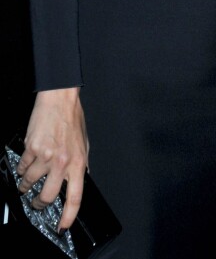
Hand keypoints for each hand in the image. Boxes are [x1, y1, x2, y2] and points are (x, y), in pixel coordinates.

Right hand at [16, 87, 88, 230]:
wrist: (60, 99)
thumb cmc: (72, 118)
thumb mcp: (84, 143)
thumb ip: (82, 164)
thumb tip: (82, 180)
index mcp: (78, 162)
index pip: (75, 197)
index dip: (68, 216)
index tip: (63, 225)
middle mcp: (62, 162)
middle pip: (47, 197)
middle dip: (39, 204)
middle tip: (37, 203)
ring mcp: (45, 156)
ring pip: (30, 183)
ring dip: (26, 186)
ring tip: (27, 182)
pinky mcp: (31, 148)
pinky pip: (22, 167)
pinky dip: (21, 169)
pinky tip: (25, 166)